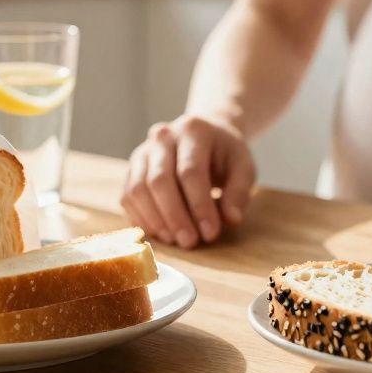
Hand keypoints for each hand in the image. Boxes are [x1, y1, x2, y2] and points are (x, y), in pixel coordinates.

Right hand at [120, 114, 255, 248]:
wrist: (205, 134)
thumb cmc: (225, 154)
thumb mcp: (243, 167)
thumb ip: (238, 192)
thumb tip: (231, 219)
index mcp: (194, 130)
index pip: (191, 171)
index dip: (199, 205)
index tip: (210, 233)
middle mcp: (162, 137)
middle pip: (159, 180)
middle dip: (174, 216)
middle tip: (189, 242)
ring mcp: (143, 151)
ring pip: (138, 189)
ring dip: (156, 220)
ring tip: (176, 240)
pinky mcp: (132, 169)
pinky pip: (128, 196)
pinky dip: (142, 218)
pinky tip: (161, 233)